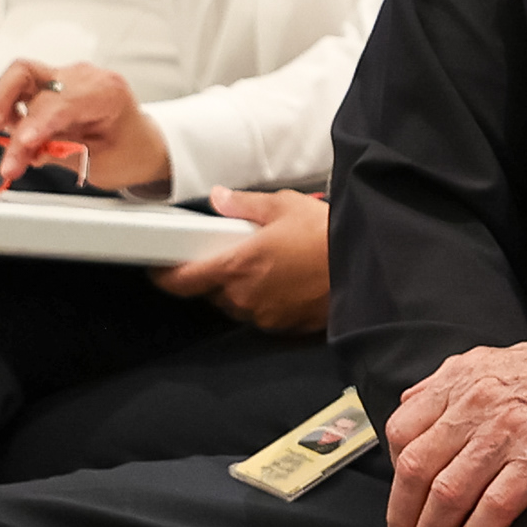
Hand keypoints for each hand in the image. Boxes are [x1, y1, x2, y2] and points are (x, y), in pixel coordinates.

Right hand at [0, 60, 169, 190]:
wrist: (140, 145)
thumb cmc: (128, 152)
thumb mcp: (100, 163)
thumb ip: (62, 153)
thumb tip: (28, 151)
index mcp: (106, 92)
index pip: (59, 103)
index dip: (34, 125)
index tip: (19, 147)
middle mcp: (84, 77)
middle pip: (29, 75)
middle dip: (6, 107)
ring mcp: (67, 77)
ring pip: (20, 74)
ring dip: (1, 101)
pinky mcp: (53, 84)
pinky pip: (22, 87)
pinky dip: (9, 107)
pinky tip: (9, 129)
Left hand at [151, 187, 334, 330]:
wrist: (367, 267)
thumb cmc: (325, 235)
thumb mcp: (284, 206)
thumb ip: (244, 205)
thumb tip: (218, 198)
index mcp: (237, 266)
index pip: (183, 280)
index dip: (165, 275)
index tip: (160, 266)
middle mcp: (244, 297)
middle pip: (210, 292)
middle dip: (214, 274)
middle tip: (231, 252)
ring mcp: (264, 316)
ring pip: (235, 305)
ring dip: (239, 289)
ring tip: (263, 265)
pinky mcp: (284, 328)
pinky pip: (261, 315)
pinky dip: (263, 300)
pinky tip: (283, 281)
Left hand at [386, 334, 526, 526]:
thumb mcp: (486, 362)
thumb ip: (443, 384)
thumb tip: (408, 404)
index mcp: (459, 382)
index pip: (400, 431)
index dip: (391, 472)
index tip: (400, 497)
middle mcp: (477, 405)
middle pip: (416, 470)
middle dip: (402, 516)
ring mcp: (508, 433)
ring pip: (449, 494)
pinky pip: (494, 508)